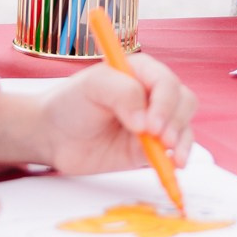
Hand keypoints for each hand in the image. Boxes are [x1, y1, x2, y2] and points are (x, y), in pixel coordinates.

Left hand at [0, 59, 197, 170]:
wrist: (52, 136)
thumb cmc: (69, 104)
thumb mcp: (91, 87)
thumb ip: (121, 93)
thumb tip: (145, 120)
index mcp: (140, 71)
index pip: (166, 82)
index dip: (164, 103)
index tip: (151, 124)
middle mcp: (152, 95)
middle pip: (183, 102)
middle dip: (176, 122)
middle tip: (162, 139)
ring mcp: (153, 122)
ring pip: (184, 127)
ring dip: (183, 142)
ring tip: (172, 157)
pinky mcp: (150, 148)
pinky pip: (175, 151)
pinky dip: (179, 158)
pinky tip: (174, 165)